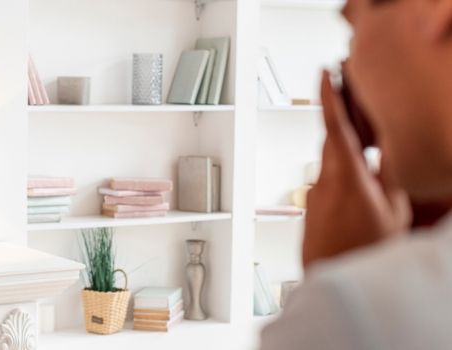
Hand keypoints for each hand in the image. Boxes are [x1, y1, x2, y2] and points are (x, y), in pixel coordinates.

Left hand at [302, 71, 410, 269]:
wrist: (331, 279)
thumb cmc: (364, 250)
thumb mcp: (392, 210)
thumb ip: (388, 175)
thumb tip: (385, 147)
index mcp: (346, 176)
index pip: (335, 126)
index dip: (330, 96)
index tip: (325, 73)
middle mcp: (324, 180)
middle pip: (332, 138)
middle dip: (342, 115)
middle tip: (353, 92)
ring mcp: (315, 194)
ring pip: (332, 159)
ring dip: (346, 143)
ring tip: (365, 132)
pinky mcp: (313, 206)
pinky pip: (329, 178)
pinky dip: (343, 167)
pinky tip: (358, 173)